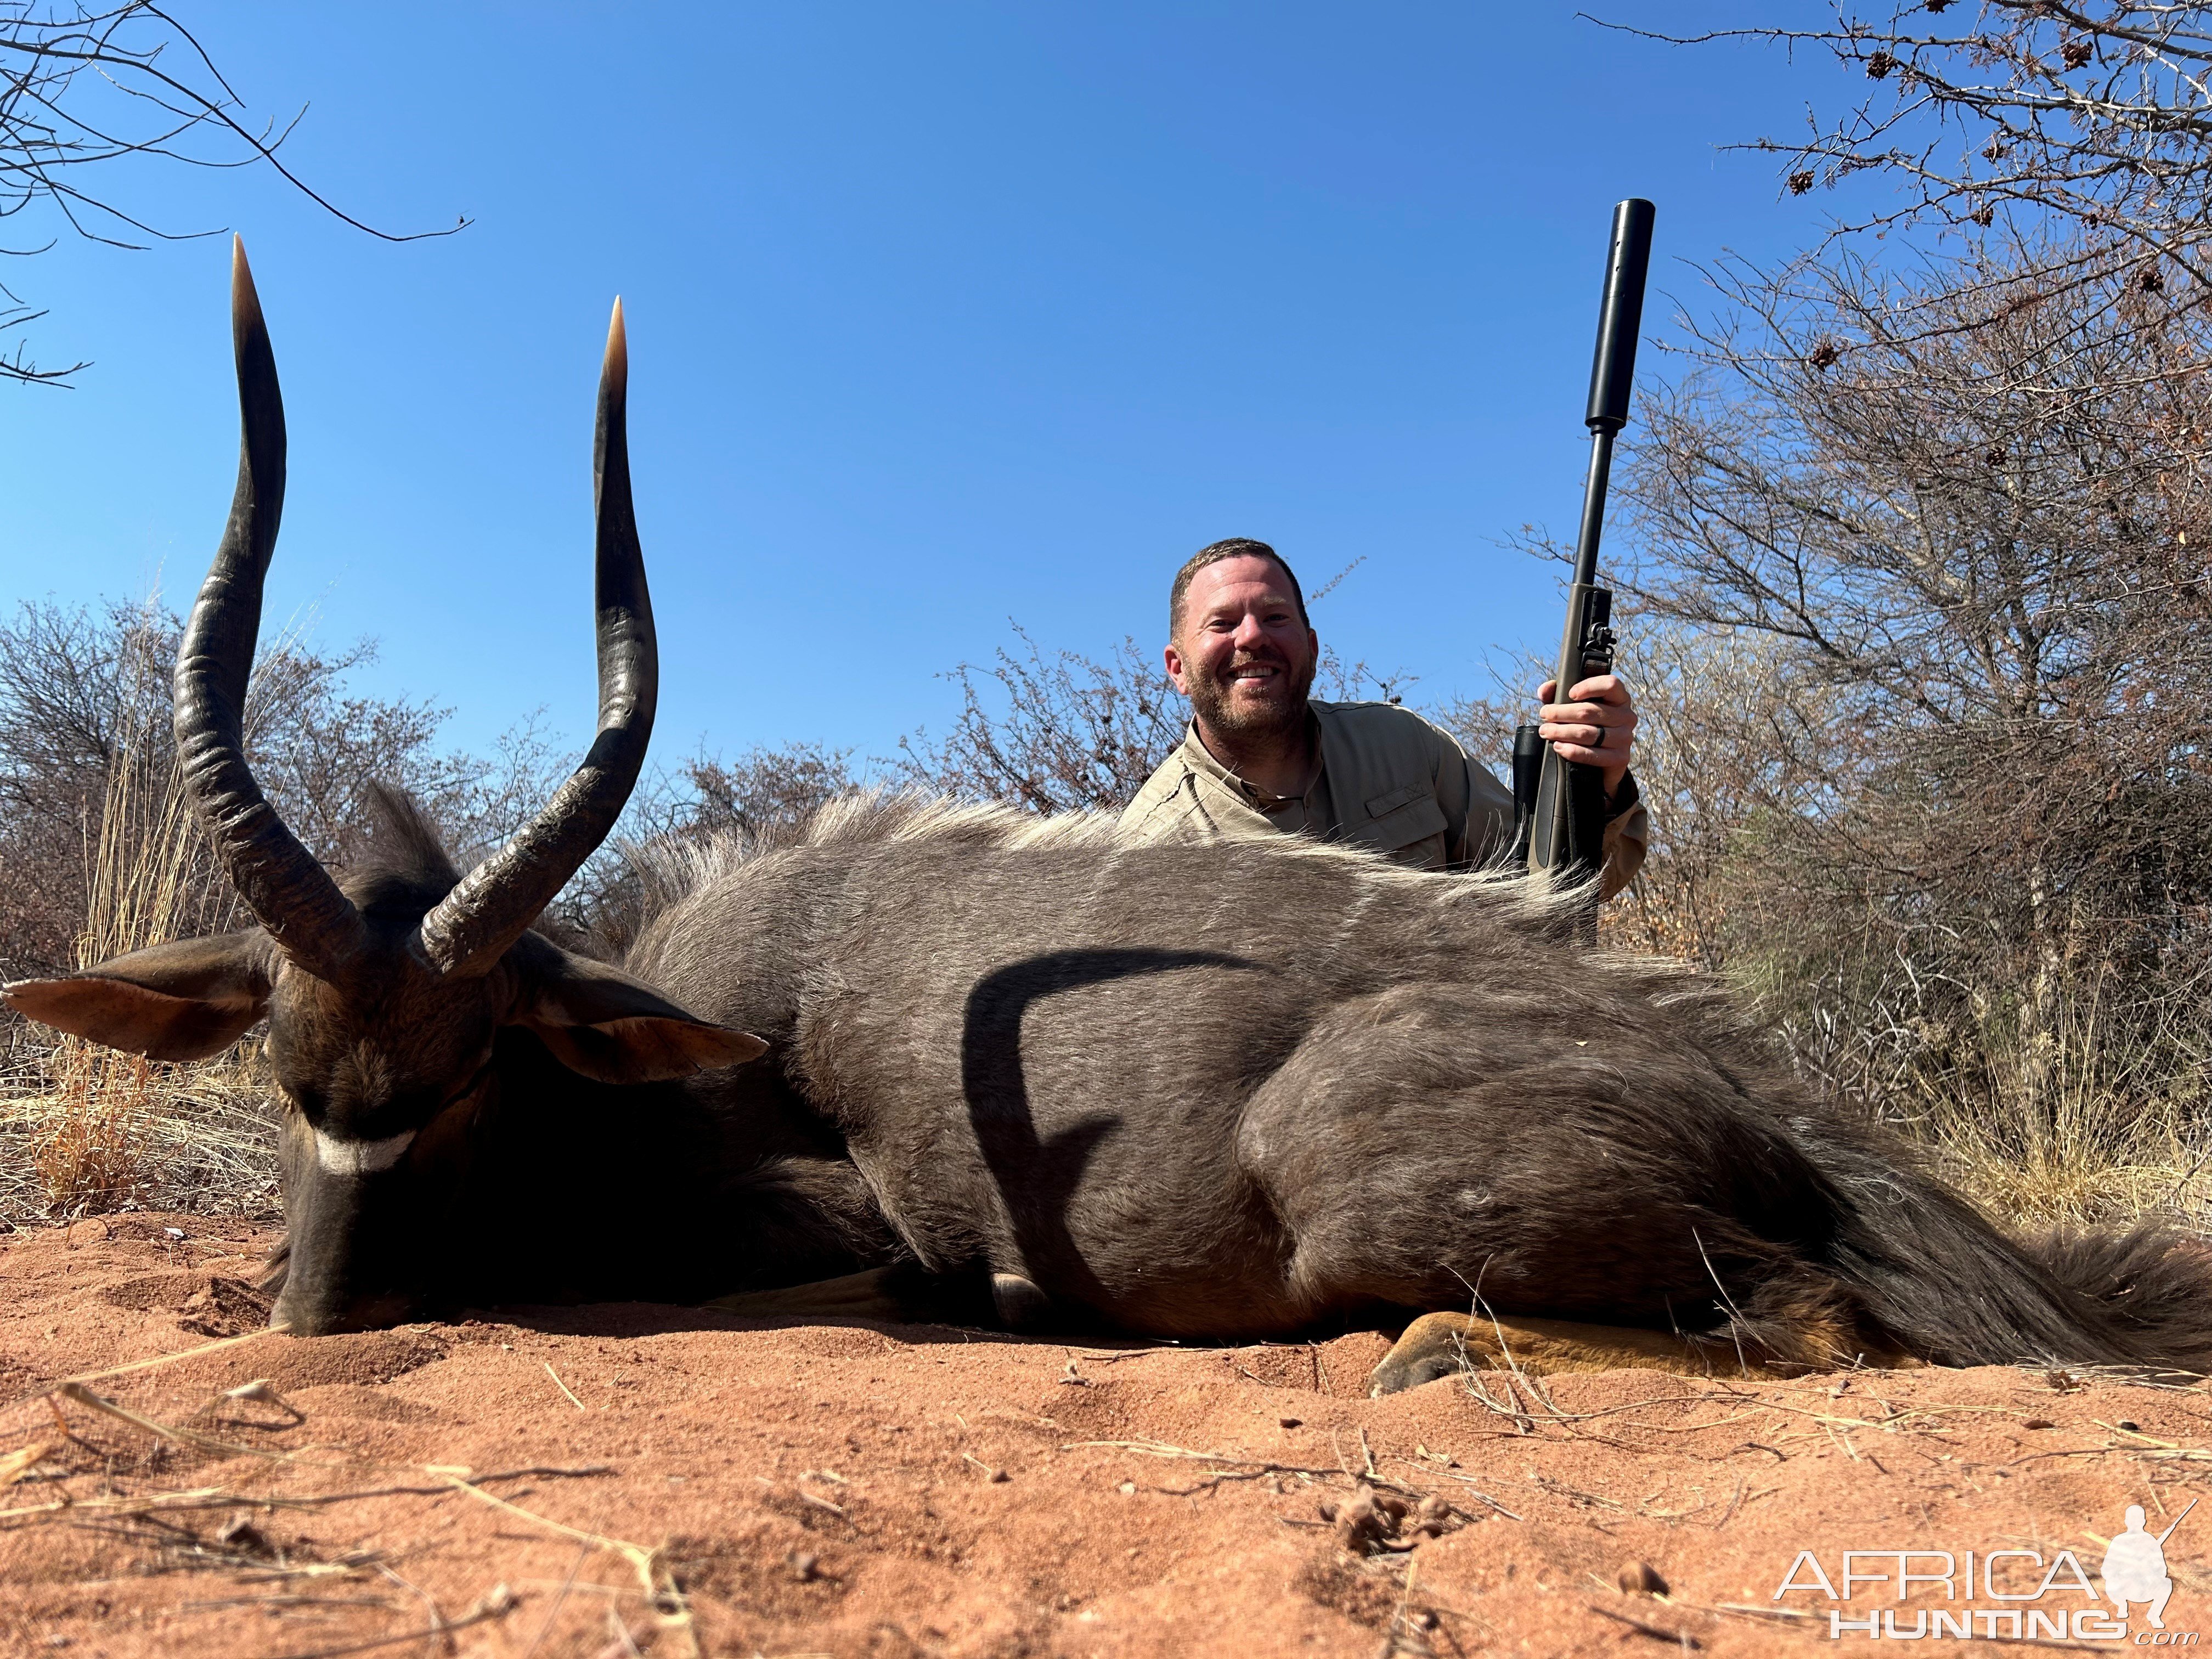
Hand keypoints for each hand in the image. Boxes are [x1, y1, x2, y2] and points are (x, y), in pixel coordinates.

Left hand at [1537, 673, 1635, 797]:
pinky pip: (1592, 754)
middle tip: (1544, 716)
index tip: (1569, 694)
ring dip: (1562, 732)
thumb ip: (1559, 693)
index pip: (1610, 685)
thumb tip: (1544, 690)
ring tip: (1546, 731)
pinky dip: (1572, 751)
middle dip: (1561, 714)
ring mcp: (1625, 737)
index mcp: (1619, 698)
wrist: (1602, 758)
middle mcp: (1626, 716)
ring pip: (1588, 733)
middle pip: (1590, 711)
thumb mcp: (1575, 705)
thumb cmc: (1588, 724)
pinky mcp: (1620, 757)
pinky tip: (1558, 746)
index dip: (1589, 687)